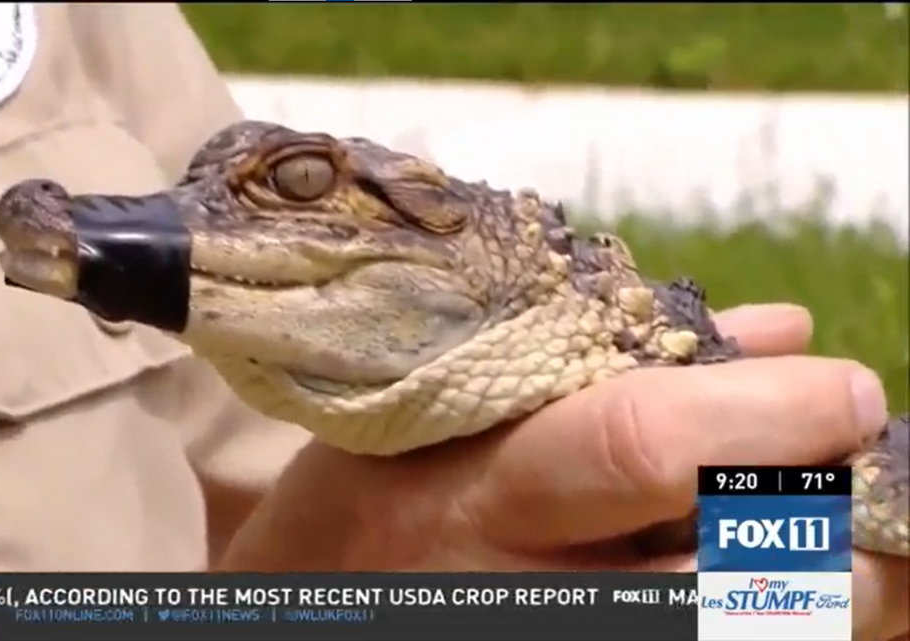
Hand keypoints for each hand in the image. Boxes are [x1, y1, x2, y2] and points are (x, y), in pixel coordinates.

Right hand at [217, 303, 903, 638]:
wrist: (322, 595)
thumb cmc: (384, 481)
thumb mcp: (460, 401)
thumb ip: (613, 361)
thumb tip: (778, 330)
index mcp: (489, 486)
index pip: (641, 446)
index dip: (764, 415)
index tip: (845, 388)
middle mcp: (525, 584)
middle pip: (721, 584)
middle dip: (825, 538)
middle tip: (853, 484)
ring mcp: (554, 635)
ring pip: (726, 635)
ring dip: (819, 592)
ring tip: (819, 540)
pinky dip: (765, 614)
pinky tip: (770, 579)